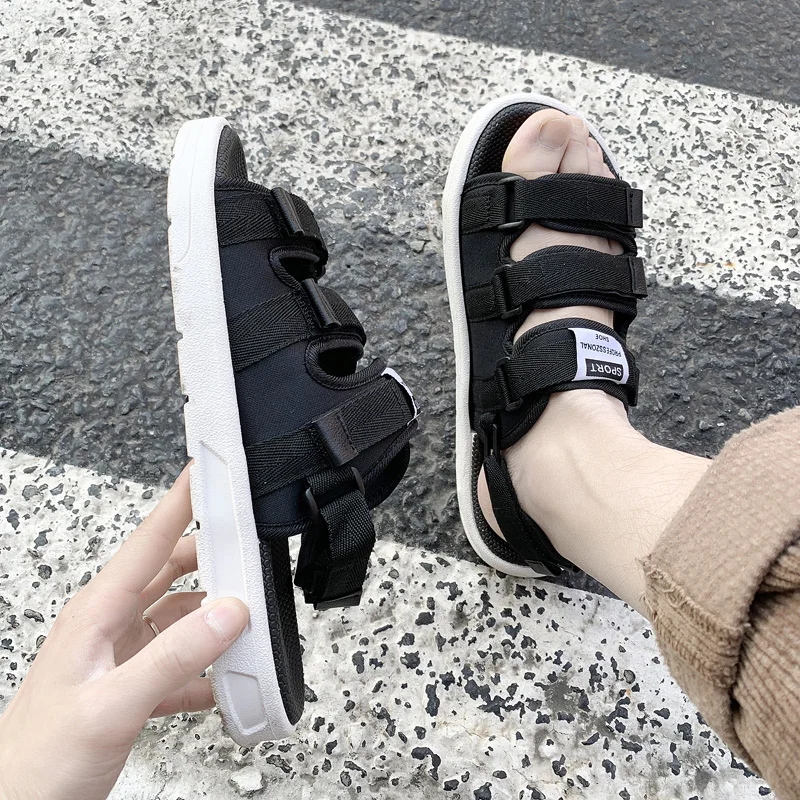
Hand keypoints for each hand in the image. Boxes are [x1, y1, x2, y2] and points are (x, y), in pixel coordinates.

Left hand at [0, 465, 248, 799]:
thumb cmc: (38, 762)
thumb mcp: (111, 706)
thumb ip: (174, 657)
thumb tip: (228, 613)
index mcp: (98, 612)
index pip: (148, 540)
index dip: (179, 500)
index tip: (205, 469)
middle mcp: (110, 624)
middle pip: (171, 571)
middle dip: (212, 559)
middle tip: (250, 550)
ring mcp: (120, 654)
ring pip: (180, 616)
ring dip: (214, 620)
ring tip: (248, 623)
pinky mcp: (131, 683)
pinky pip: (179, 661)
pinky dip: (206, 668)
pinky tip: (224, 684)